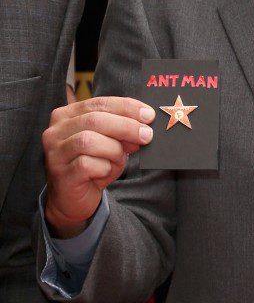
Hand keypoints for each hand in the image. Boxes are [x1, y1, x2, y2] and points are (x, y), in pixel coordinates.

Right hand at [43, 96, 154, 237]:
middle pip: (95, 119)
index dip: (126, 107)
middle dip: (126, 126)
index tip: (148, 115)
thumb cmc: (93, 166)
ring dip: (113, 150)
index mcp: (68, 115)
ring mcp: (55, 152)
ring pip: (89, 141)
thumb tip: (144, 127)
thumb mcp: (111, 144)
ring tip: (119, 159)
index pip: (100, 103)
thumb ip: (123, 132)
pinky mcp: (60, 173)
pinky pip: (86, 165)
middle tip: (147, 135)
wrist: (74, 199)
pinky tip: (105, 172)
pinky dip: (104, 167)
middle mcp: (56, 130)